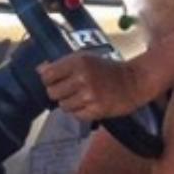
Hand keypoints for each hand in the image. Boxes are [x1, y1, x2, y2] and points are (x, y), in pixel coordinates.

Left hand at [38, 53, 154, 121]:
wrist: (133, 82)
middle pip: (52, 92)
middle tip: (70, 90)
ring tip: (82, 97)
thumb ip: (61, 64)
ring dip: (70, 103)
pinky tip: (90, 104)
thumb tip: (39, 69)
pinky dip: (80, 111)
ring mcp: (89, 95)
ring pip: (63, 105)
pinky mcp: (96, 110)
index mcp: (77, 62)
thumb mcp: (85, 59)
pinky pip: (76, 114)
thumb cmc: (107, 69)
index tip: (56, 80)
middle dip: (58, 92)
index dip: (49, 80)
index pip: (47, 75)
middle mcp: (82, 78)